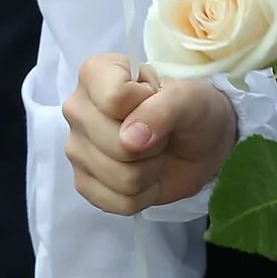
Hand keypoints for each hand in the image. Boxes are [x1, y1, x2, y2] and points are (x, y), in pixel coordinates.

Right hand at [61, 54, 238, 215]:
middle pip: (116, 144)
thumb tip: (129, 141)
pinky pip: (116, 203)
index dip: (145, 105)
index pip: (113, 99)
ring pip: (119, 177)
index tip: (154, 99)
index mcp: (95, 74)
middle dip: (151, 145)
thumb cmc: (191, 110)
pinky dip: (142, 195)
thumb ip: (162, 110)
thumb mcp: (188, 98)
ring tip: (152, 153)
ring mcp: (76, 148)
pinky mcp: (84, 183)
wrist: (200, 144)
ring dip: (149, 171)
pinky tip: (144, 176)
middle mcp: (77, 109)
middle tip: (157, 133)